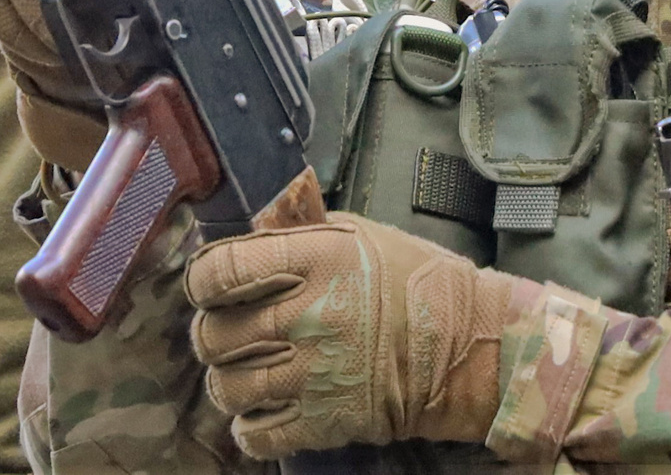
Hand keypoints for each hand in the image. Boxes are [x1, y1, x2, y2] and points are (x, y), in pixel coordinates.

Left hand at [187, 214, 517, 459]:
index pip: (220, 271)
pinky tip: (261, 410)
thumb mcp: (358, 235)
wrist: (468, 348)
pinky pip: (257, 437)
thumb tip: (249, 234)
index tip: (209, 286)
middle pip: (215, 334)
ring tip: (242, 372)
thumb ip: (299, 233)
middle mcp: (307, 317)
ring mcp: (314, 374)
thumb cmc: (415, 282)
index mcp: (313, 262)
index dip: (202, 281)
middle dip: (211, 334)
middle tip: (225, 332)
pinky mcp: (326, 422)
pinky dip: (249, 428)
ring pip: (227, 387)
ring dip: (226, 381)